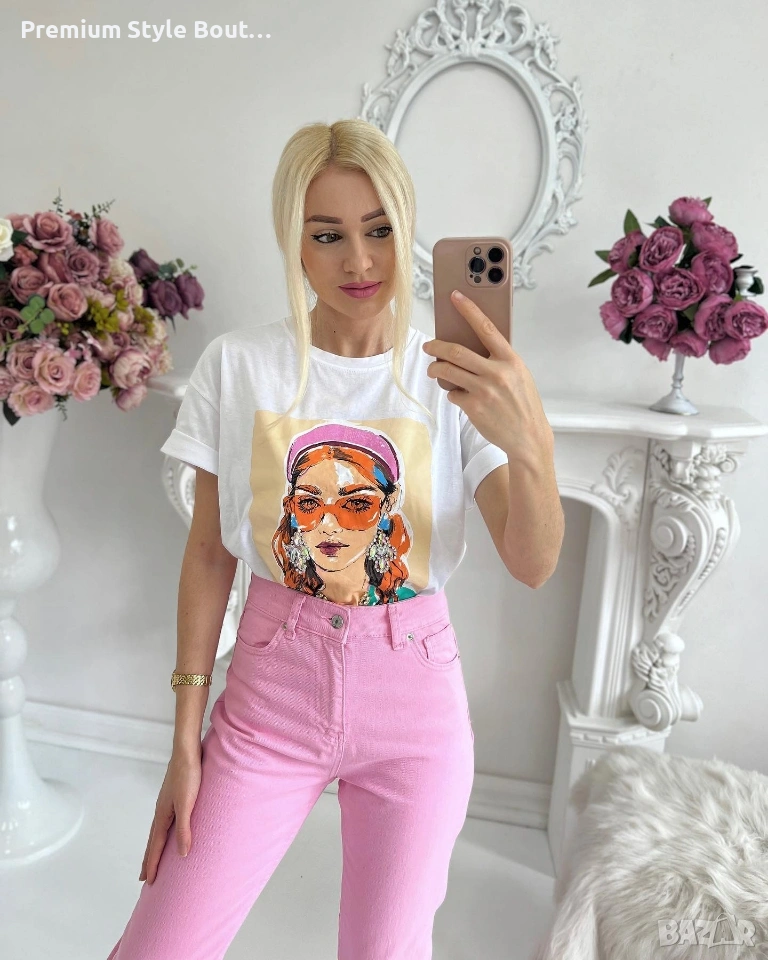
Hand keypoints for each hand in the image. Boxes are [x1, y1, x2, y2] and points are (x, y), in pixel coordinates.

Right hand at [139, 744, 201, 883]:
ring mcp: (167, 804)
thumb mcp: (188, 804)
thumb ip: (184, 828)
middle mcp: (162, 811)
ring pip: (159, 831)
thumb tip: (183, 854)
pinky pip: (167, 821)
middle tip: (145, 877)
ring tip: (155, 858)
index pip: (156, 846)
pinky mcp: (175, 796)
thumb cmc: (188, 776)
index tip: (148, 882)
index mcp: (162, 815)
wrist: (187, 752)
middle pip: (153, 841)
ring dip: (156, 847)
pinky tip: (171, 831)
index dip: (153, 864)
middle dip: (150, 859)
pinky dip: (165, 833)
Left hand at [423, 289, 553, 460]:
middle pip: (456, 352)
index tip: (455, 297)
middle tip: (428, 346)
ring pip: (448, 372)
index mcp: (510, 360)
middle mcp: (496, 372)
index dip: (468, 310)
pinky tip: (462, 397)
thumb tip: (472, 347)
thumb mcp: (519, 375)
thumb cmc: (523, 404)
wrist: (528, 436)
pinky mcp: (473, 407)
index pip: (486, 328)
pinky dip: (453, 394)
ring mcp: (484, 391)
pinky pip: (453, 394)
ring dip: (436, 369)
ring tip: (434, 369)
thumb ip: (499, 360)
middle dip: (436, 346)